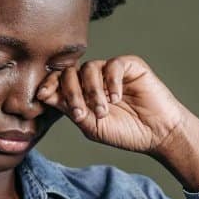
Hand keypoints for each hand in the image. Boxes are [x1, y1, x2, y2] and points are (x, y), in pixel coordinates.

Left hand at [36, 54, 190, 156]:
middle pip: (70, 73)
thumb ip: (71, 110)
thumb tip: (46, 96)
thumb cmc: (125, 132)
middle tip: (80, 112)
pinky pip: (113, 65)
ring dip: (93, 92)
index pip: (58, 82)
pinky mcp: (129, 66)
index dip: (48, 85)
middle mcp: (93, 80)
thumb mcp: (91, 126)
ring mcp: (110, 72)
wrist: (156, 133)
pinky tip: (117, 98)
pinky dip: (111, 82)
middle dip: (70, 93)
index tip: (42, 95)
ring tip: (103, 111)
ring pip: (89, 68)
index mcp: (81, 94)